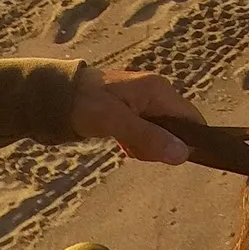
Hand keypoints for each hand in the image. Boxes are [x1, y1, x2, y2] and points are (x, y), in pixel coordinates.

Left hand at [68, 66, 202, 164]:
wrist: (56, 96)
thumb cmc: (86, 104)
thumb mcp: (117, 122)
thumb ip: (149, 137)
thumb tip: (184, 155)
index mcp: (159, 90)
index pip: (192, 118)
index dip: (191, 140)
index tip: (177, 160)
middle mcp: (156, 94)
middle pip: (177, 129)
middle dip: (163, 146)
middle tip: (137, 150)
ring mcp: (145, 104)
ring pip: (161, 135)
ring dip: (148, 147)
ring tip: (126, 145)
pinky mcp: (133, 114)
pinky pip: (147, 135)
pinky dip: (138, 144)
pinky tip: (123, 145)